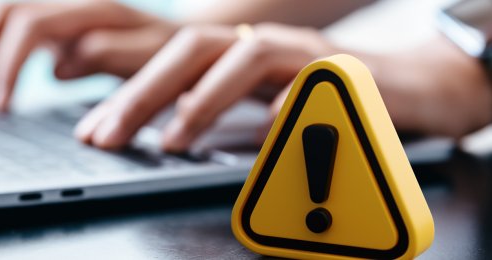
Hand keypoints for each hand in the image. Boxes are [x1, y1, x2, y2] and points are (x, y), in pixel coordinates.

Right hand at [0, 1, 176, 112]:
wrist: (186, 41)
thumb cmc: (172, 54)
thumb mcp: (151, 58)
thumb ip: (111, 55)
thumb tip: (58, 68)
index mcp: (94, 10)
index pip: (30, 23)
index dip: (8, 64)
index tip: (1, 107)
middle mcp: (72, 2)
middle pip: (5, 10)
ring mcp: (62, 10)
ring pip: (3, 14)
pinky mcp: (57, 24)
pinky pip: (13, 28)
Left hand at [74, 23, 335, 150]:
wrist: (397, 84)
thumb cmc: (318, 96)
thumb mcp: (256, 101)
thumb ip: (215, 108)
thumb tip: (165, 128)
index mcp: (232, 50)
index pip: (167, 60)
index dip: (126, 92)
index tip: (94, 129)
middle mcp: (260, 43)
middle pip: (191, 49)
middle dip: (144, 93)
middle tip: (111, 135)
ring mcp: (299, 51)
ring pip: (244, 58)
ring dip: (204, 99)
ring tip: (173, 140)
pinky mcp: (340, 69)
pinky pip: (309, 82)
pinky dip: (285, 103)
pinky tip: (266, 126)